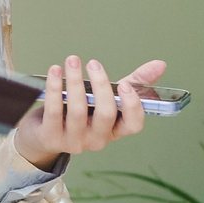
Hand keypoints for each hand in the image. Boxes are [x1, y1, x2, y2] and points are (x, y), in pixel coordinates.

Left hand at [14, 56, 167, 171]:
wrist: (43, 134)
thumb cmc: (81, 111)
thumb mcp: (106, 97)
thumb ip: (134, 82)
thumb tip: (160, 65)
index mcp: (114, 130)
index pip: (134, 125)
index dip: (132, 106)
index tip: (124, 84)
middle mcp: (97, 139)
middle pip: (106, 114)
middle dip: (101, 85)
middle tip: (93, 63)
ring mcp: (74, 141)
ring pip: (78, 111)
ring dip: (75, 82)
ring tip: (72, 61)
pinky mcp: (52, 137)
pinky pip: (55, 111)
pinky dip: (55, 88)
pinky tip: (55, 72)